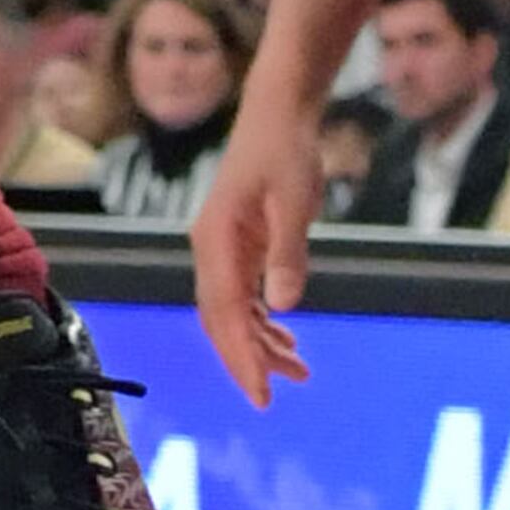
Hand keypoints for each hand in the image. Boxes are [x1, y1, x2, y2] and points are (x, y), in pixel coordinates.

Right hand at [192, 94, 325, 406]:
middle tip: (273, 396)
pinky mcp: (238, 243)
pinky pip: (242, 294)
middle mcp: (211, 248)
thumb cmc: (285, 150)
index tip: (261, 393)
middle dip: (246, 359)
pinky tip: (285, 335)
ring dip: (259, 342)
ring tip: (298, 371)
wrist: (278, 113)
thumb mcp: (294, 201)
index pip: (225, 312)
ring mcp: (222, 246)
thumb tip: (284, 306)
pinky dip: (261, 320)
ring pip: (231, 310)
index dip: (241, 356)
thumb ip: (288, 253)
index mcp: (217, 240)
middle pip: (221, 319)